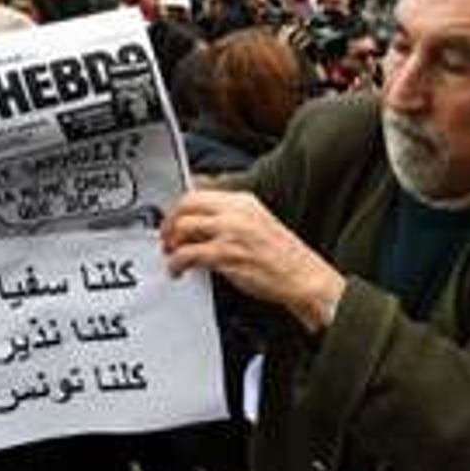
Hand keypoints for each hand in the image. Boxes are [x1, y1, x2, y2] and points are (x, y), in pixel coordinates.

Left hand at [161, 190, 344, 333]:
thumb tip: (200, 224)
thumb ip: (230, 218)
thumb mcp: (257, 223)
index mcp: (243, 201)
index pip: (199, 193)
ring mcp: (230, 232)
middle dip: (169, 223)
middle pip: (186, 205)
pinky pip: (187, 254)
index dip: (179, 209)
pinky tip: (178, 271)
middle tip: (167, 239)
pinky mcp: (226, 255)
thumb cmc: (283, 257)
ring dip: (170, 244)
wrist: (302, 276)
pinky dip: (176, 263)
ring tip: (172, 257)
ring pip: (183, 227)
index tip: (173, 221)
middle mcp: (235, 212)